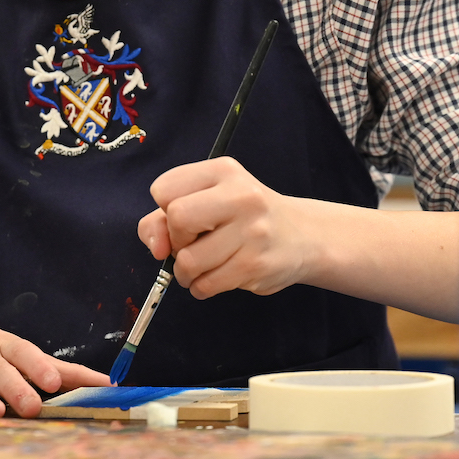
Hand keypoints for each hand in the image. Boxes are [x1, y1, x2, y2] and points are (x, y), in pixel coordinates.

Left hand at [136, 158, 311, 299]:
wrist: (302, 236)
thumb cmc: (243, 218)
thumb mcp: (207, 201)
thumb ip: (164, 218)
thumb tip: (156, 248)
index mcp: (223, 171)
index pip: (164, 190)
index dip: (165, 211)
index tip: (185, 220)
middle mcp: (241, 195)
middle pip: (177, 219)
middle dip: (175, 240)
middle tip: (193, 244)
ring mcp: (252, 231)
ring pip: (189, 260)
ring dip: (187, 272)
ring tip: (205, 265)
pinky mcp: (256, 264)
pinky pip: (206, 284)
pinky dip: (202, 287)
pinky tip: (218, 276)